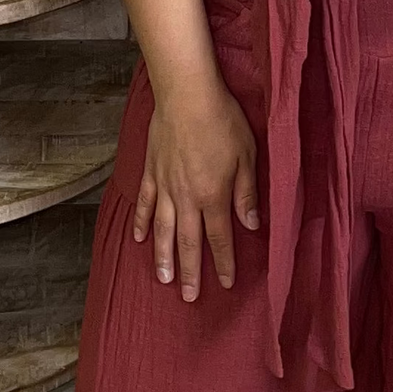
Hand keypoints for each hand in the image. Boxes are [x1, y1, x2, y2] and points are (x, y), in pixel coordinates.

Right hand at [132, 74, 260, 300]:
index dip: (224, 263)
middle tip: (188, 296)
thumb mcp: (247, 155)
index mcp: (214, 195)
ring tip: (163, 279)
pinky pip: (146, 204)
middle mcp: (187, 197)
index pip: (220, 238)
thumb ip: (247, 193)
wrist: (186, 94)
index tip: (225, 284)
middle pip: (188, 242)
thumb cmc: (222, 121)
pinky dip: (142, 224)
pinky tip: (140, 240)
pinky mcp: (151, 172)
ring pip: (163, 230)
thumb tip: (252, 225)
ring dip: (163, 257)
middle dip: (190, 272)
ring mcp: (165, 186)